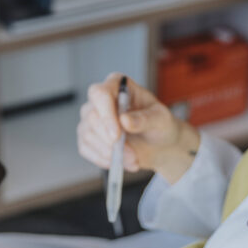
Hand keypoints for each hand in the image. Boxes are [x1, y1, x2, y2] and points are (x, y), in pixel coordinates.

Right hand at [77, 73, 200, 183]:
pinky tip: (120, 161)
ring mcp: (91, 118)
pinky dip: (103, 159)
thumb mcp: (161, 120)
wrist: (159, 145)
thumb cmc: (161, 125)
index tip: (116, 135)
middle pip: (92, 116)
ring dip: (110, 153)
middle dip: (110, 141)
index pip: (101, 93)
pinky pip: (86, 148)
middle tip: (131, 155)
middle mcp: (100, 99)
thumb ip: (145, 119)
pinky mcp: (88, 136)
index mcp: (118, 85)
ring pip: (87, 134)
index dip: (106, 114)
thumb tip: (125, 120)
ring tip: (132, 159)